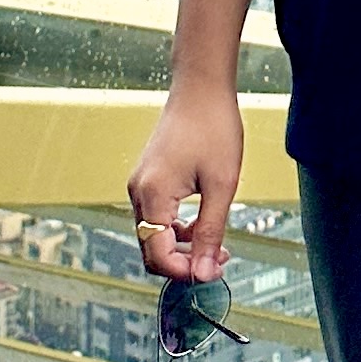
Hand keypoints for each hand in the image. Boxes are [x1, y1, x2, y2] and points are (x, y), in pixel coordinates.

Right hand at [131, 82, 244, 281]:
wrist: (201, 87)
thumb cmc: (214, 128)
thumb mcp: (222, 185)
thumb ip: (211, 232)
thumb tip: (204, 274)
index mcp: (153, 195)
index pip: (158, 256)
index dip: (186, 271)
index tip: (216, 271)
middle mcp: (139, 192)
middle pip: (152, 249)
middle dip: (184, 262)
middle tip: (220, 260)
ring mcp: (140, 184)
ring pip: (154, 235)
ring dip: (182, 246)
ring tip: (218, 245)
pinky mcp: (147, 178)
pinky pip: (156, 216)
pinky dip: (177, 228)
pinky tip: (203, 223)